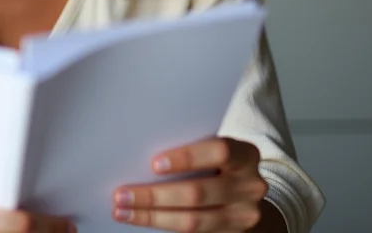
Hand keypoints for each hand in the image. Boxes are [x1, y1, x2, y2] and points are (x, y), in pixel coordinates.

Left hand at [112, 137, 267, 230]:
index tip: (153, 164)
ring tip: (122, 211)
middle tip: (121, 194)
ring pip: (193, 220)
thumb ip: (191, 146)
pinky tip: (140, 219)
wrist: (247, 193)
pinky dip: (162, 225)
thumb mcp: (214, 147)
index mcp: (245, 154)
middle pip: (198, 192)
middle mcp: (250, 185)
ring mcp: (244, 215)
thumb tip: (139, 148)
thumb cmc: (217, 160)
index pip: (219, 151)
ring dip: (152, 216)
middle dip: (154, 195)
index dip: (186, 158)